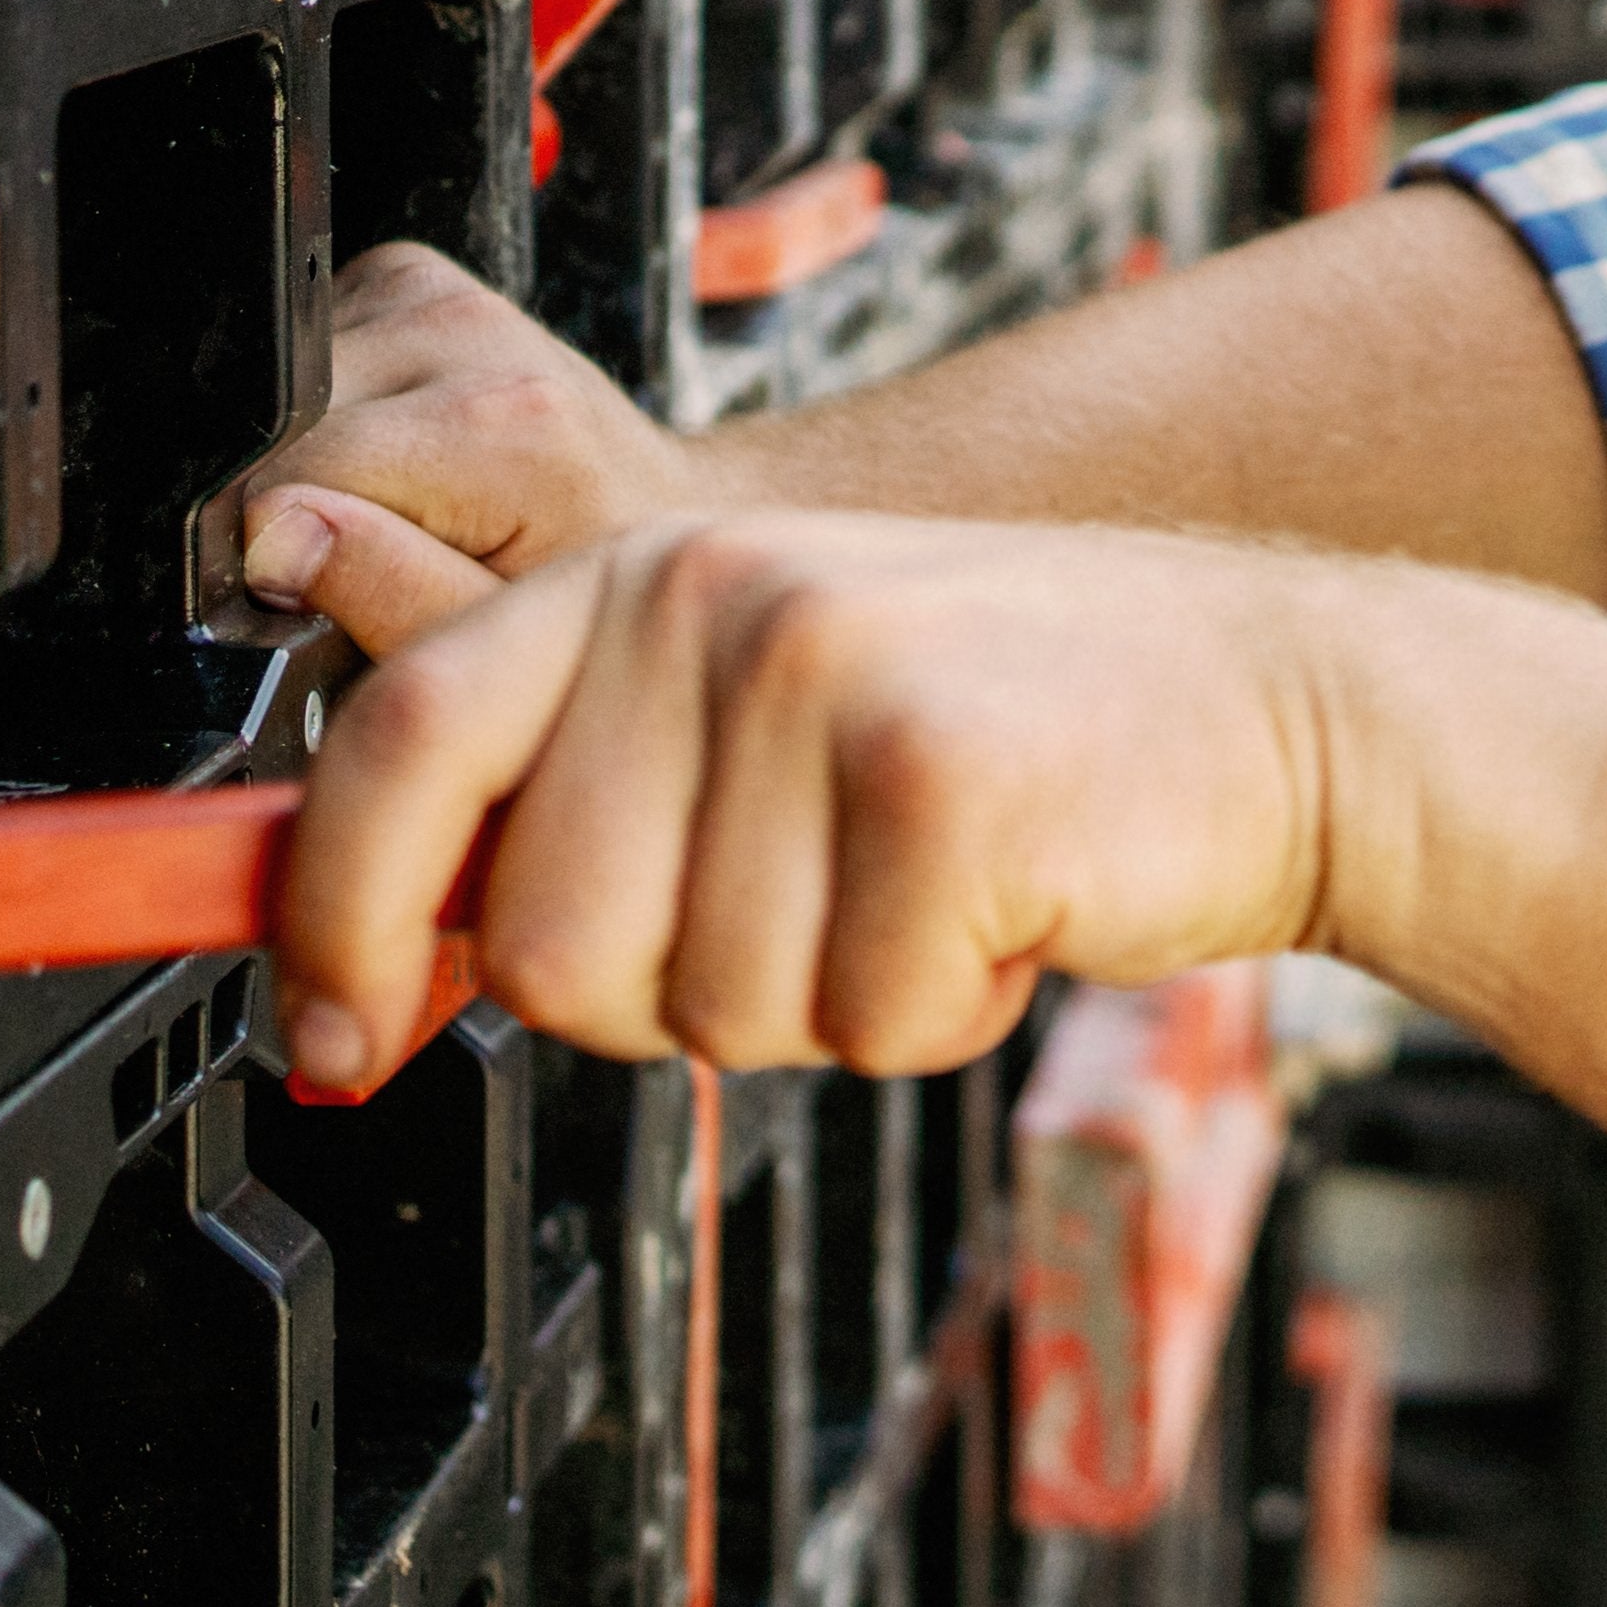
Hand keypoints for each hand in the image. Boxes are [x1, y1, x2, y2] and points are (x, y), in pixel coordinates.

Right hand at [223, 242, 722, 607]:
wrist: (655, 505)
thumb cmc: (584, 581)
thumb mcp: (493, 629)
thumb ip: (384, 591)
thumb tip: (273, 537)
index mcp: (502, 424)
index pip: (288, 485)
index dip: (280, 558)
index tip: (334, 593)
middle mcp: (466, 332)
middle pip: (276, 432)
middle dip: (295, 507)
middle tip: (392, 547)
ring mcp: (435, 292)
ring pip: (276, 394)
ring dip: (308, 457)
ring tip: (408, 496)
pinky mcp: (407, 278)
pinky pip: (302, 359)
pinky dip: (323, 414)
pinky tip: (395, 449)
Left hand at [261, 504, 1363, 1095]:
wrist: (1275, 704)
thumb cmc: (1010, 734)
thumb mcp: (752, 712)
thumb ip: (563, 794)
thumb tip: (362, 947)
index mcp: (637, 574)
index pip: (397, 745)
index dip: (332, 921)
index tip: (332, 1032)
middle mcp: (709, 596)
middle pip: (545, 940)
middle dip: (671, 990)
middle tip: (807, 911)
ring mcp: (824, 675)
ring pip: (701, 1008)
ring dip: (824, 1005)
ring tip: (919, 891)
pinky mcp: (939, 778)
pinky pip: (856, 1023)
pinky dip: (937, 1015)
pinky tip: (1001, 910)